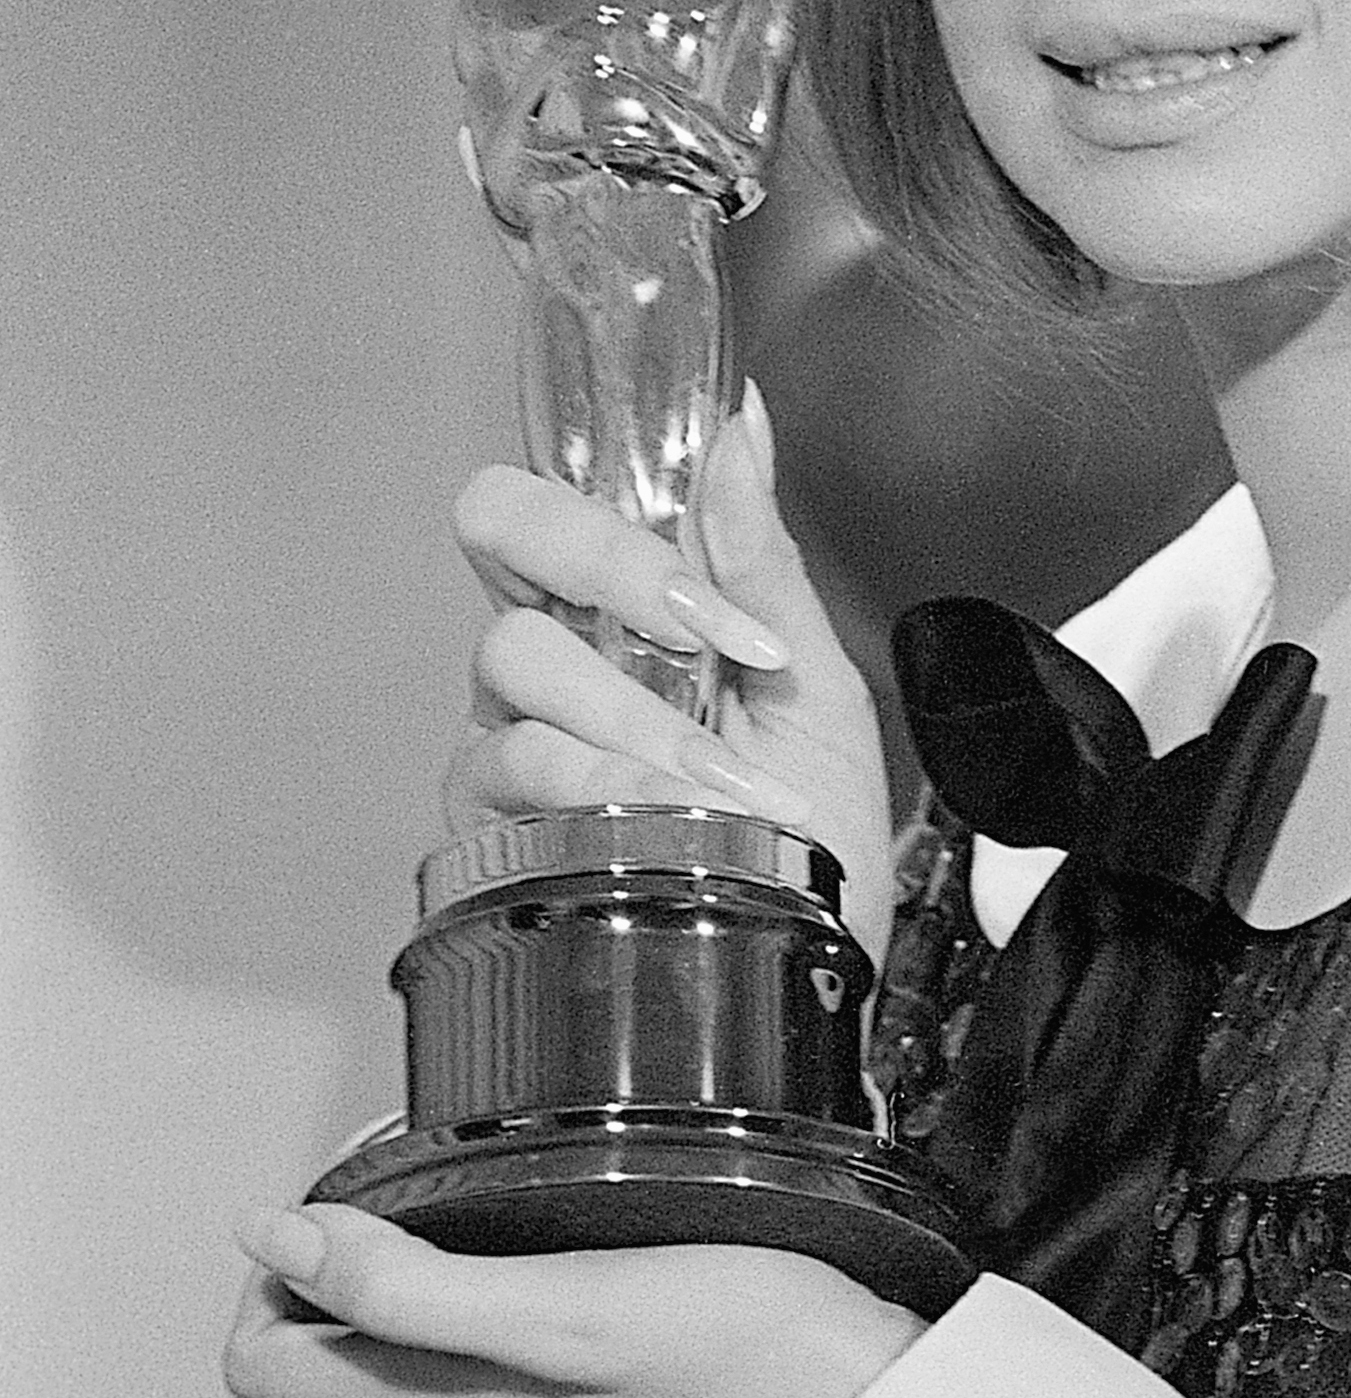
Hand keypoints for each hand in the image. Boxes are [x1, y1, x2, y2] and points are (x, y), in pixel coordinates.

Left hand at [222, 1203, 925, 1397]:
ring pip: (393, 1377)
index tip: (333, 1203)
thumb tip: (279, 1243)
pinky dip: (459, 1315)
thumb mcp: (554, 1300)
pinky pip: (472, 1379)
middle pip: (317, 1376)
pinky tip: (518, 1260)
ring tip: (440, 1209)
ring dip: (384, 1293)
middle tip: (379, 1192)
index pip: (265, 1370)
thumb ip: (404, 1284)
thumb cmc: (729, 1345)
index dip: (273, 1277)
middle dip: (318, 1276)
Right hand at [447, 382, 894, 959]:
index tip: (724, 590)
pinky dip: (609, 785)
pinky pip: (514, 761)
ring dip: (640, 714)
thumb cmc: (813, 839)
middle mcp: (553, 651)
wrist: (810, 969)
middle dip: (611, 567)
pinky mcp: (487, 820)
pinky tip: (676, 823)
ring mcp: (509, 731)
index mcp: (627, 606)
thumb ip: (766, 564)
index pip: (564, 489)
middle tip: (700, 644)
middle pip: (500, 520)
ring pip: (519, 649)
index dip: (624, 507)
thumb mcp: (816, 692)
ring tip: (729, 784)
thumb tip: (741, 427)